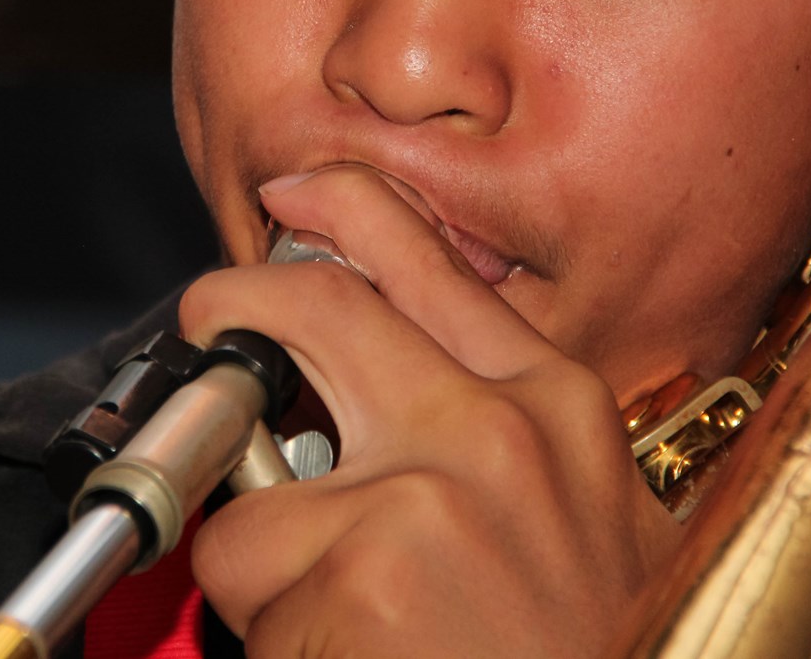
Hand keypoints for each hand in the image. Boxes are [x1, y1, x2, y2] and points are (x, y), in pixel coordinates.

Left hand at [178, 166, 679, 657]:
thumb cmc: (599, 648)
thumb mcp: (580, 516)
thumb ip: (489, 438)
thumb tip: (380, 388)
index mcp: (555, 406)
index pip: (425, 261)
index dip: (339, 212)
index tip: (290, 197)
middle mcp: (491, 431)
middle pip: (314, 306)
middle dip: (234, 307)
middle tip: (211, 327)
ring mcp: (421, 499)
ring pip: (256, 491)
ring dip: (266, 563)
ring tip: (344, 621)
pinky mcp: (359, 576)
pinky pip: (244, 585)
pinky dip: (271, 631)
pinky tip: (354, 657)